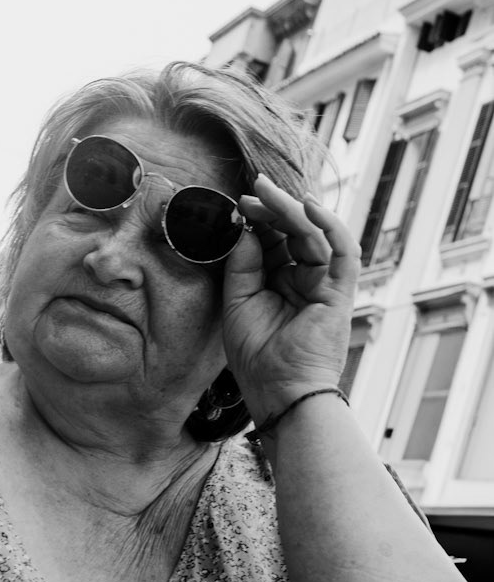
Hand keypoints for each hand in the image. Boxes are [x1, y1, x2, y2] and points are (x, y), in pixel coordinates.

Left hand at [220, 174, 358, 423]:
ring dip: (292, 210)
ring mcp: (326, 284)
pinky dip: (330, 226)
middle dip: (273, 207)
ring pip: (315, 235)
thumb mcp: (238, 302)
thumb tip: (244, 229)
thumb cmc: (257, 356)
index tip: (239, 203)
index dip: (260, 219)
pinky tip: (308, 206)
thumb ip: (242, 265)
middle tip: (253, 188)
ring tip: (268, 191)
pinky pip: (344, 252)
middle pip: (295, 232)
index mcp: (282, 282)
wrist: (278, 392)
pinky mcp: (341, 292)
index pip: (275, 240)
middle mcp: (306, 279)